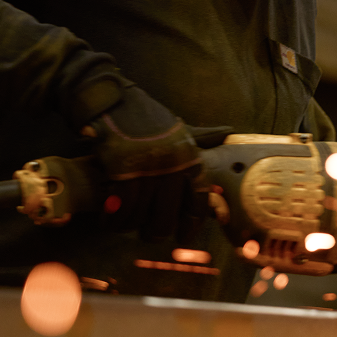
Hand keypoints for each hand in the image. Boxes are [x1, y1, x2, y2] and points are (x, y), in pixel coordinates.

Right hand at [72, 74, 200, 235]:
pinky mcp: (121, 168)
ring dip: (129, 225)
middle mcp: (173, 163)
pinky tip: (107, 217)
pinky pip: (121, 207)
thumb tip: (228, 133)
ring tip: (121, 224)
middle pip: (167, 217)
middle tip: (146, 233)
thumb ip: (202, 136)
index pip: (198, 201)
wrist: (112, 99)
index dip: (191, 224)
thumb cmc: (146, 116)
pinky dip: (113, 218)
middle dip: (155, 231)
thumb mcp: (178, 127)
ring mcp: (148, 166)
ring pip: (141, 216)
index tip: (183, 237)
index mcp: (190, 155)